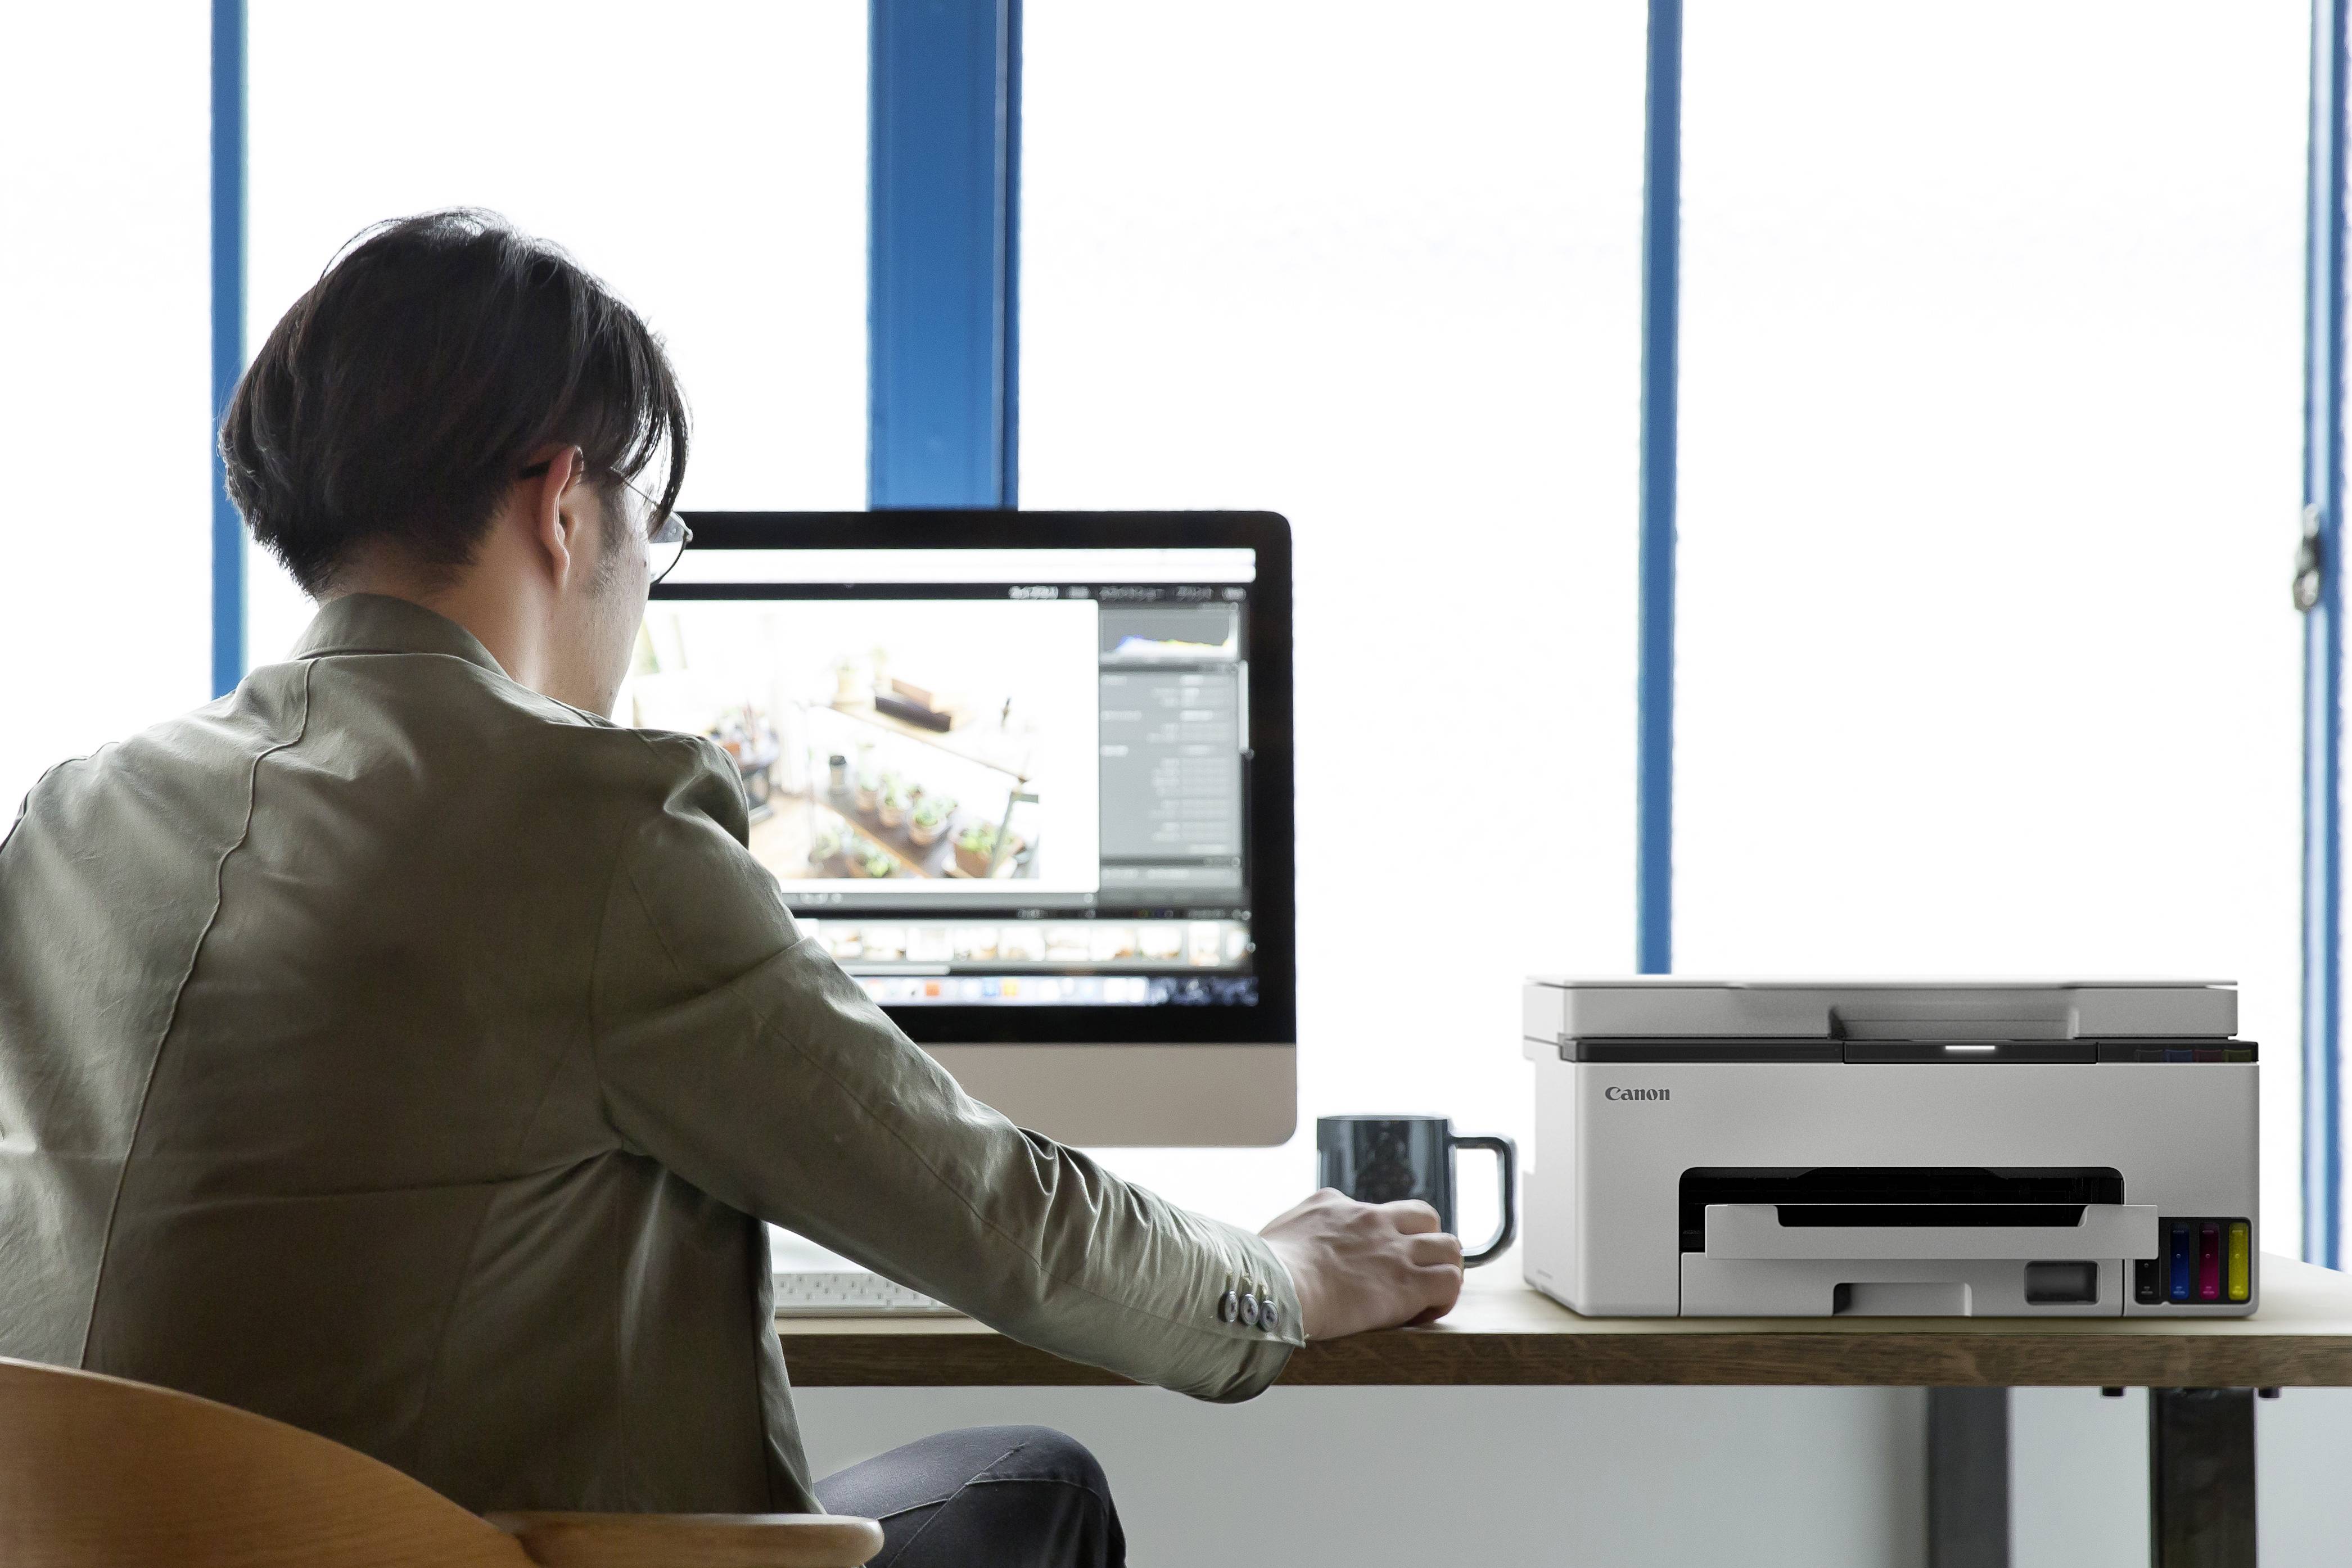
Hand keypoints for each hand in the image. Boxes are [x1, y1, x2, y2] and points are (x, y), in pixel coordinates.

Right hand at [1258, 1188, 1464, 1339]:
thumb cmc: (1266, 1267)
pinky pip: (1449, 1282)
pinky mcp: (1407, 1284)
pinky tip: (1423, 1313)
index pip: (1376, 1210)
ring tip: (1427, 1294)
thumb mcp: (1280, 1230)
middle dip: (1425, 1242)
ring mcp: (1395, 1251)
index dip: (1382, 1237)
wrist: (1277, 1284)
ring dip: (1442, 1269)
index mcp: (1338, 1206)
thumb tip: (1294, 1241)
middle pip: (1425, 1217)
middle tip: (1412, 1271)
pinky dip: (1444, 1298)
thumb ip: (1297, 1229)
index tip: (1372, 1262)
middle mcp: (1374, 1220)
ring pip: (1448, 1247)